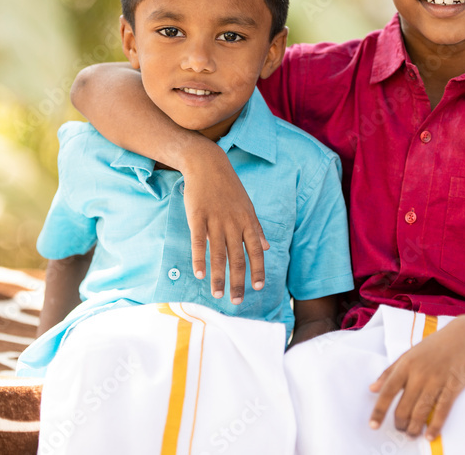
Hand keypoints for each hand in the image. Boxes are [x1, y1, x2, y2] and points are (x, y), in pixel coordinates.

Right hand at [183, 145, 268, 302]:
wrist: (207, 164)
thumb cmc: (228, 187)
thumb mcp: (247, 205)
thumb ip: (256, 228)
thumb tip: (267, 246)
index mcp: (247, 221)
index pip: (256, 251)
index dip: (258, 270)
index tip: (258, 288)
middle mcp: (233, 223)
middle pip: (238, 258)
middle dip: (238, 282)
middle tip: (236, 301)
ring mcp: (215, 220)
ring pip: (219, 254)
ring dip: (218, 276)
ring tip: (217, 294)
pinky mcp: (197, 217)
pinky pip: (199, 242)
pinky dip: (199, 259)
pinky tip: (199, 274)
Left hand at [369, 316, 464, 439]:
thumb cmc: (435, 345)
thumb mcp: (409, 353)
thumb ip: (390, 371)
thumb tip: (372, 388)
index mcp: (406, 364)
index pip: (388, 391)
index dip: (379, 410)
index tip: (373, 425)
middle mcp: (419, 373)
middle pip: (404, 406)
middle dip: (400, 423)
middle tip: (401, 430)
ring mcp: (437, 380)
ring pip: (421, 411)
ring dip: (414, 428)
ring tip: (412, 434)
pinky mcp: (454, 386)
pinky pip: (442, 410)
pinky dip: (435, 426)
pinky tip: (430, 435)